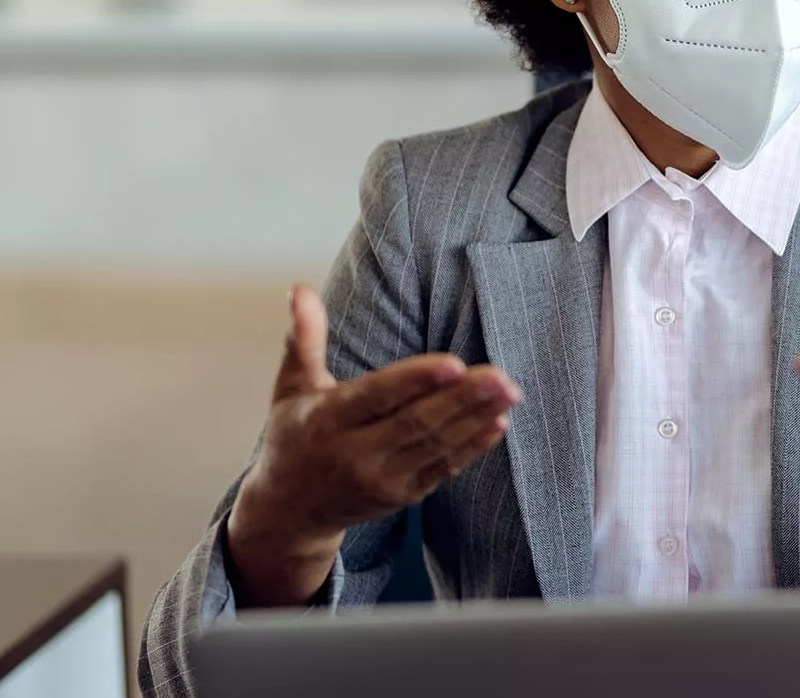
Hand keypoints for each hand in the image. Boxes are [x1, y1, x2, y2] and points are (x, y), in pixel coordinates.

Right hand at [225, 285, 521, 606]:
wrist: (289, 511)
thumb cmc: (294, 437)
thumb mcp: (291, 388)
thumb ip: (304, 338)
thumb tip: (300, 288)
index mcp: (327, 420)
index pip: (377, 396)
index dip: (416, 381)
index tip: (454, 364)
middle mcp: (354, 453)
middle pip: (416, 422)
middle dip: (462, 399)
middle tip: (501, 375)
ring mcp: (381, 479)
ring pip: (436, 446)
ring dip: (477, 418)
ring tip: (510, 391)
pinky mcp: (402, 496)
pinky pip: (443, 469)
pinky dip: (473, 447)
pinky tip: (498, 423)